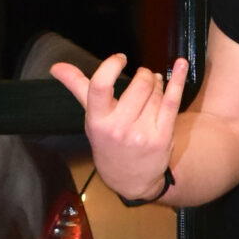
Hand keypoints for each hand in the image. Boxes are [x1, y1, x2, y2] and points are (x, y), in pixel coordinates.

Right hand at [51, 53, 187, 201]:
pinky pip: (172, 102)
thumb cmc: (109, 142)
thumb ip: (77, 87)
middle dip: (144, 76)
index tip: (120, 58)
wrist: (130, 180)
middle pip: (138, 85)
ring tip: (154, 87)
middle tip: (144, 78)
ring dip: (157, 84)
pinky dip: (178, 81)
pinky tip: (182, 65)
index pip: (100, 85)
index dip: (111, 66)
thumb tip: (56, 66)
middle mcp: (119, 128)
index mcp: (97, 120)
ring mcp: (142, 134)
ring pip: (156, 93)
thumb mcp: (91, 118)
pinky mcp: (162, 137)